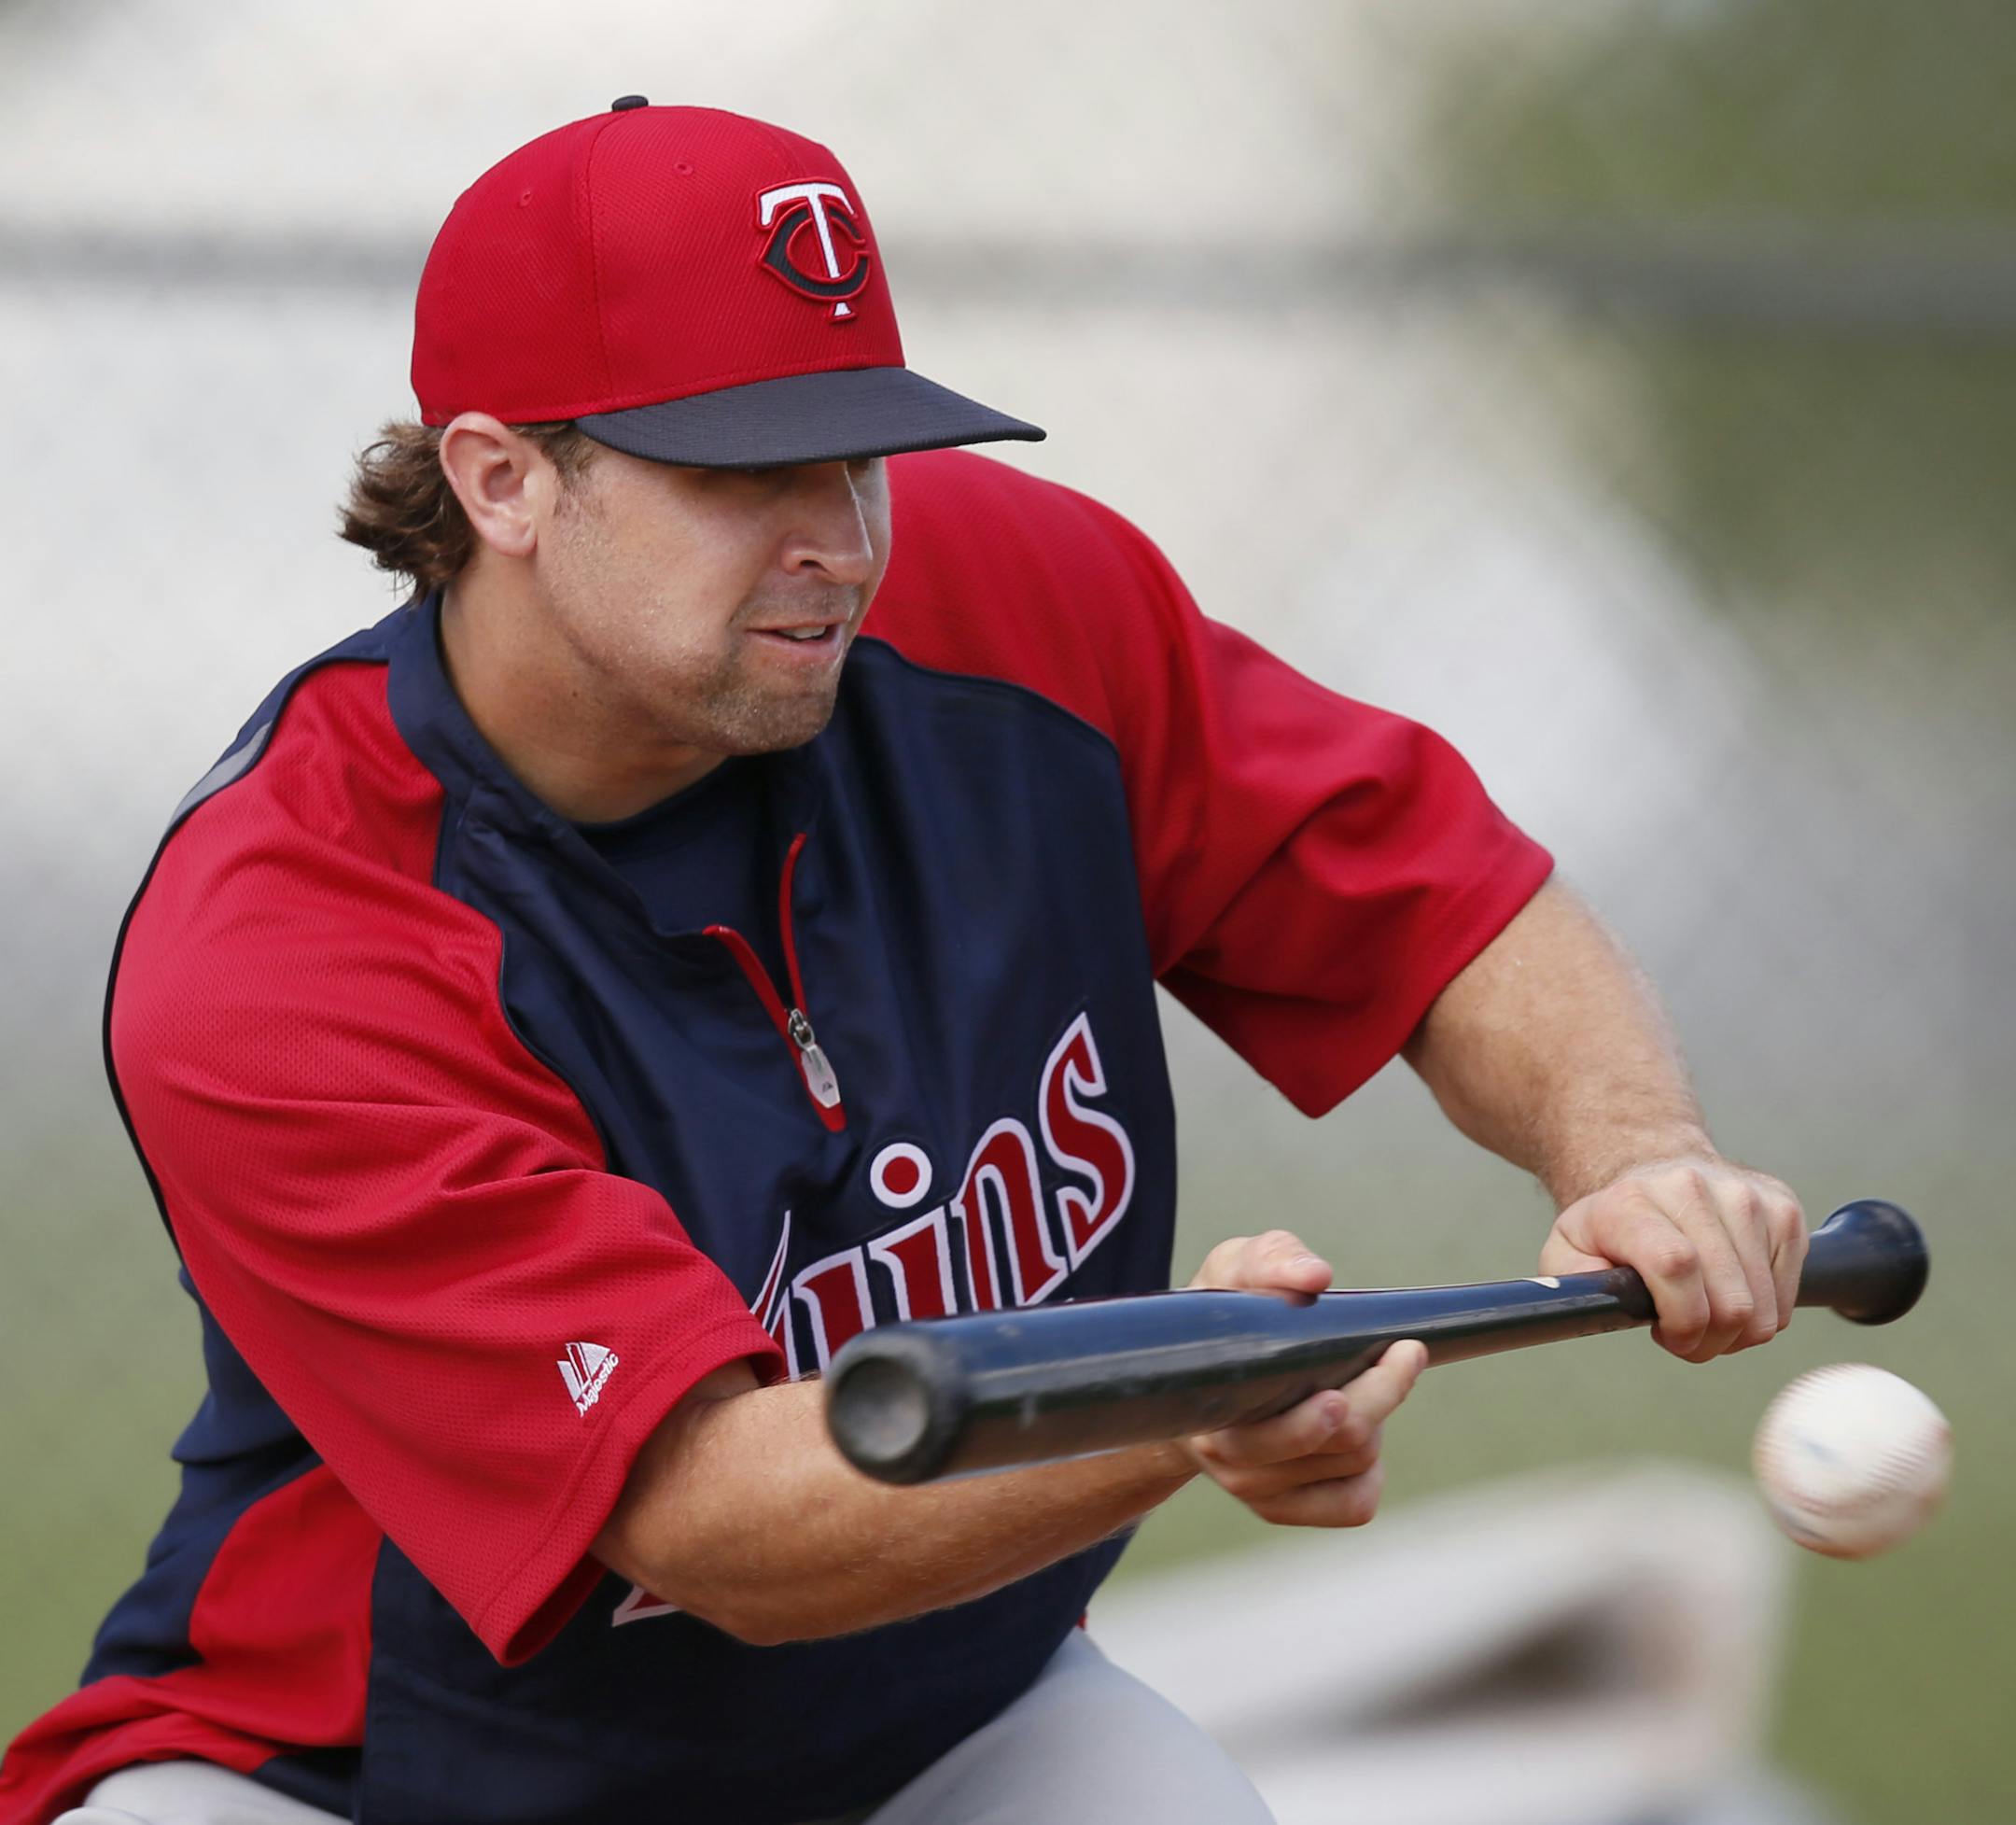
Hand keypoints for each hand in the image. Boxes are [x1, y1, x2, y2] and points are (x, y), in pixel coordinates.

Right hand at [1177, 1230, 1426, 1526]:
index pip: (1319, 1416)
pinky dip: (1367, 1473)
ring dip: (1372, 1423)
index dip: (1374, 1390)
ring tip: (1355, 1385)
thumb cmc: (1219, 1313)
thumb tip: (1316, 1277)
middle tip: (1407, 1353)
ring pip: (1355, 1465)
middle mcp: (1232, 1458)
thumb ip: (1271, 1260)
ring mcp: (1254, 1489)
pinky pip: (1351, 1506)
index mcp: (1220, 1405)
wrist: (1178, 1375)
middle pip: (1347, 1440)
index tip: (1403, 1348)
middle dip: (1386, 1393)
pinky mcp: (1276, 1508)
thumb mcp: (1232, 1268)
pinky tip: (1352, 1439)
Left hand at [1540, 1157, 1805, 1361]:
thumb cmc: (1614, 1224)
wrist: (1656, 1170)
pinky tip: (1731, 1289)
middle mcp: (1691, 1188)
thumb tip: (1590, 1305)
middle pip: (1730, 1301)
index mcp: (1631, 1201)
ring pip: (1764, 1308)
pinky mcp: (1783, 1209)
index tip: (1669, 1336)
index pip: (1676, 1265)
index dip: (1681, 1320)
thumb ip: (1570, 1282)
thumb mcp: (1569, 1249)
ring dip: (1736, 1332)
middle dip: (1708, 1340)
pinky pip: (1787, 1298)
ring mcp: (1745, 1196)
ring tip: (1705, 1311)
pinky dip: (1762, 1311)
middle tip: (1684, 1333)